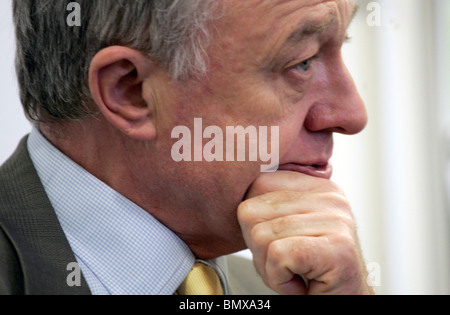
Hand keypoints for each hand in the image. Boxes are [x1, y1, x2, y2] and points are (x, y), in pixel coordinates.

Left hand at [237, 171, 373, 294]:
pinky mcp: (337, 248)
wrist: (345, 304)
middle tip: (287, 264)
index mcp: (317, 187)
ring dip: (270, 269)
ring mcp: (336, 220)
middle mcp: (330, 197)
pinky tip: (301, 285)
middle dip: (258, 249)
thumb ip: (270, 209)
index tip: (277, 243)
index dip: (252, 222)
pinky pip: (277, 256)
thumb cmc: (313, 273)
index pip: (257, 184)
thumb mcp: (289, 231)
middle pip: (251, 212)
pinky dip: (279, 280)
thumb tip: (230, 196)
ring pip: (260, 237)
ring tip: (297, 274)